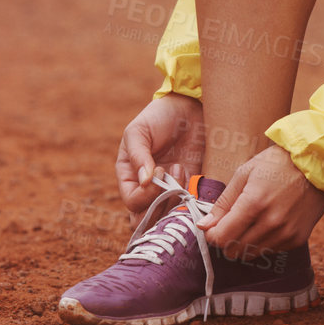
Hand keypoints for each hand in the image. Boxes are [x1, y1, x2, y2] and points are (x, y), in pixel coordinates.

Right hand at [115, 93, 205, 214]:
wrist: (189, 106)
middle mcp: (148, 189)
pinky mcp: (191, 187)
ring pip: (170, 215)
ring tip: (182, 169)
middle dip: (162, 205)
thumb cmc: (158, 117)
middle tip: (173, 182)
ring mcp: (170, 190)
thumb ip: (138, 156)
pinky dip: (194, 198)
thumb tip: (145, 181)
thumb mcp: (138, 131)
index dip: (146, 195)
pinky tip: (194, 175)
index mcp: (129, 177)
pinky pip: (191, 206)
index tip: (160, 171)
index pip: (133, 202)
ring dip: (178, 199)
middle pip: (149, 217)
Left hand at [197, 144, 323, 255]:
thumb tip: (203, 226)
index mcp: (253, 203)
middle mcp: (270, 222)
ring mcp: (286, 233)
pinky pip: (270, 251)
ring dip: (244, 243)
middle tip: (230, 225)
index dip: (212, 235)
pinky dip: (263, 242)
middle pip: (234, 249)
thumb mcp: (244, 174)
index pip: (222, 237)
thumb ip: (223, 203)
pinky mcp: (297, 239)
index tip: (213, 227)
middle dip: (226, 240)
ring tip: (249, 223)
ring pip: (252, 254)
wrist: (316, 163)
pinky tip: (267, 224)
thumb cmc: (276, 164)